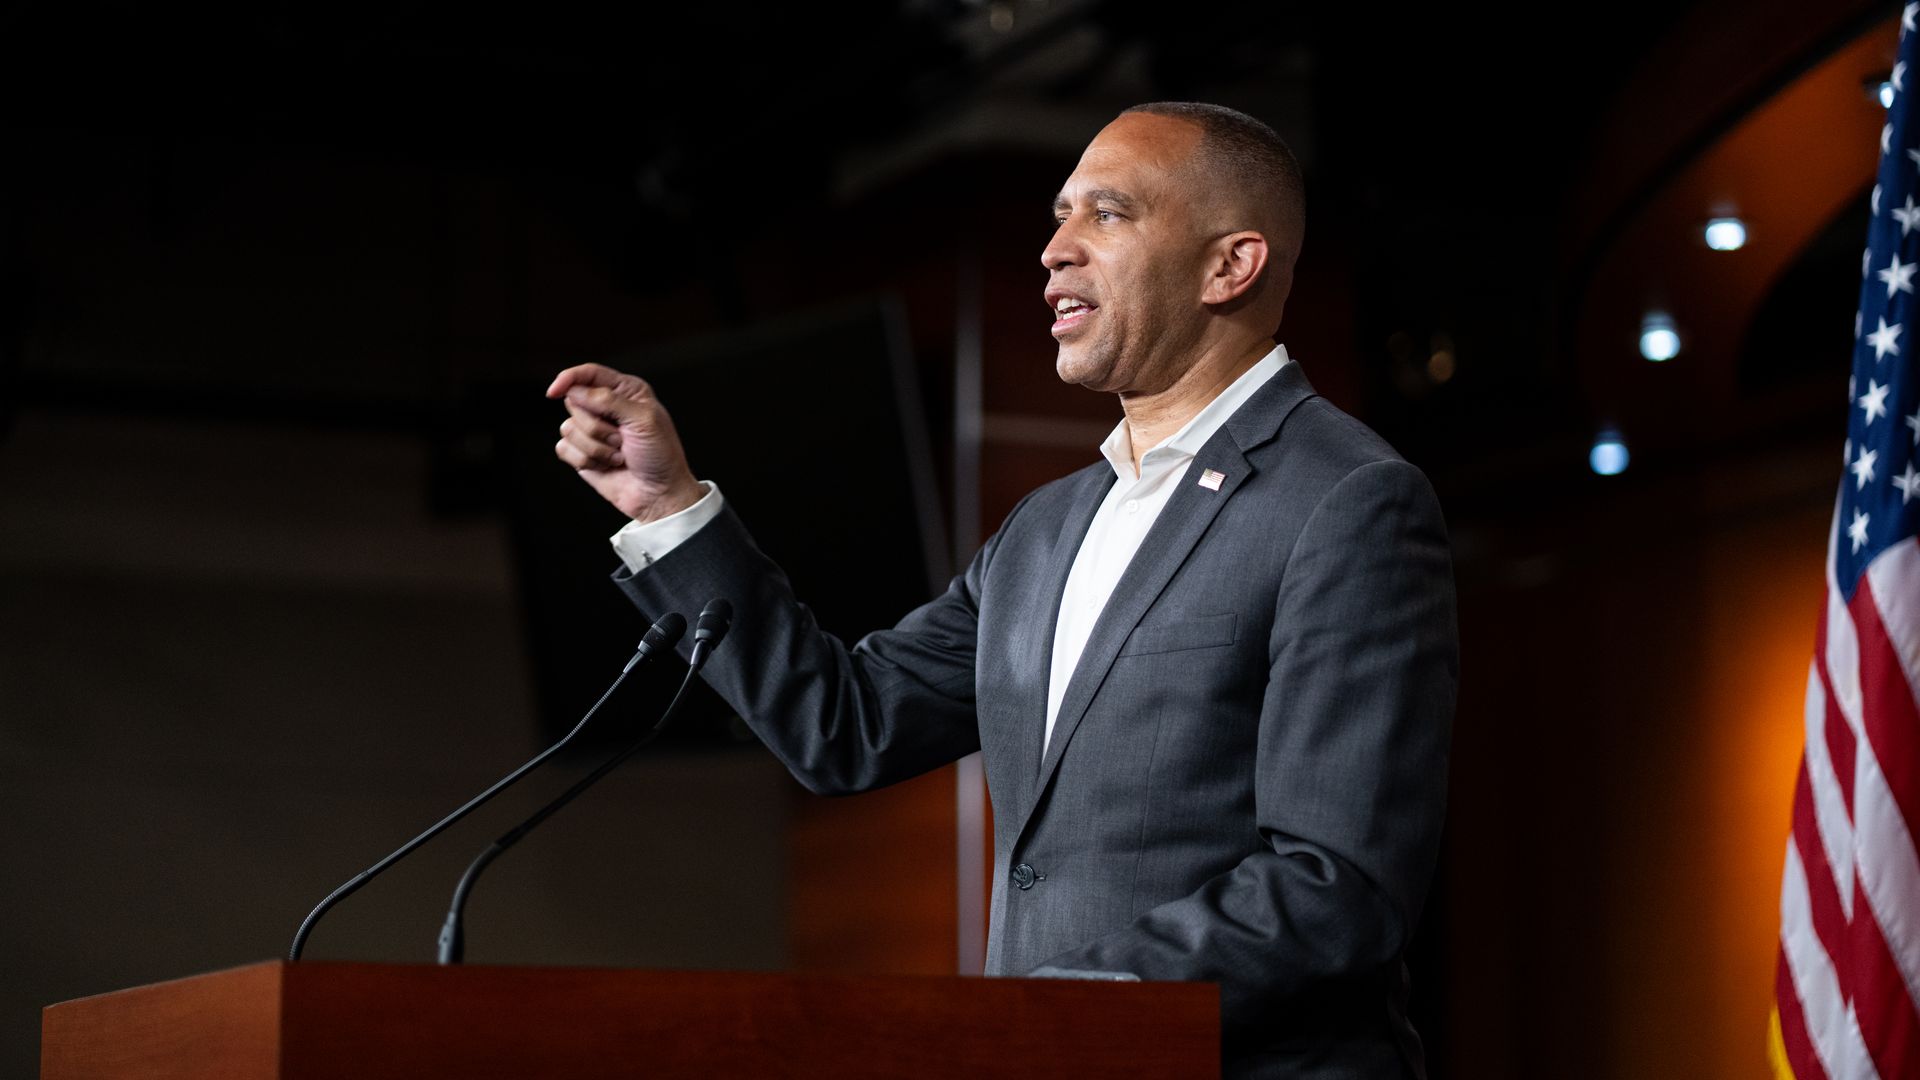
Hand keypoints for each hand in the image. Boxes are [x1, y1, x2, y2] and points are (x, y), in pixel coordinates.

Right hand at [546, 363, 704, 522]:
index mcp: (625, 391)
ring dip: (595, 447)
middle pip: (574, 402)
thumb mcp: (643, 420)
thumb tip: (575, 390)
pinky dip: (585, 460)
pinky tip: (606, 466)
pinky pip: (563, 449)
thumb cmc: (660, 455)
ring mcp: (592, 431)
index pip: (589, 374)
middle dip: (595, 426)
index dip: (569, 378)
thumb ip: (609, 400)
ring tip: (618, 455)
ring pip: (567, 428)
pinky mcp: (582, 453)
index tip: (554, 391)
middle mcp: (606, 407)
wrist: (659, 494)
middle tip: (621, 439)